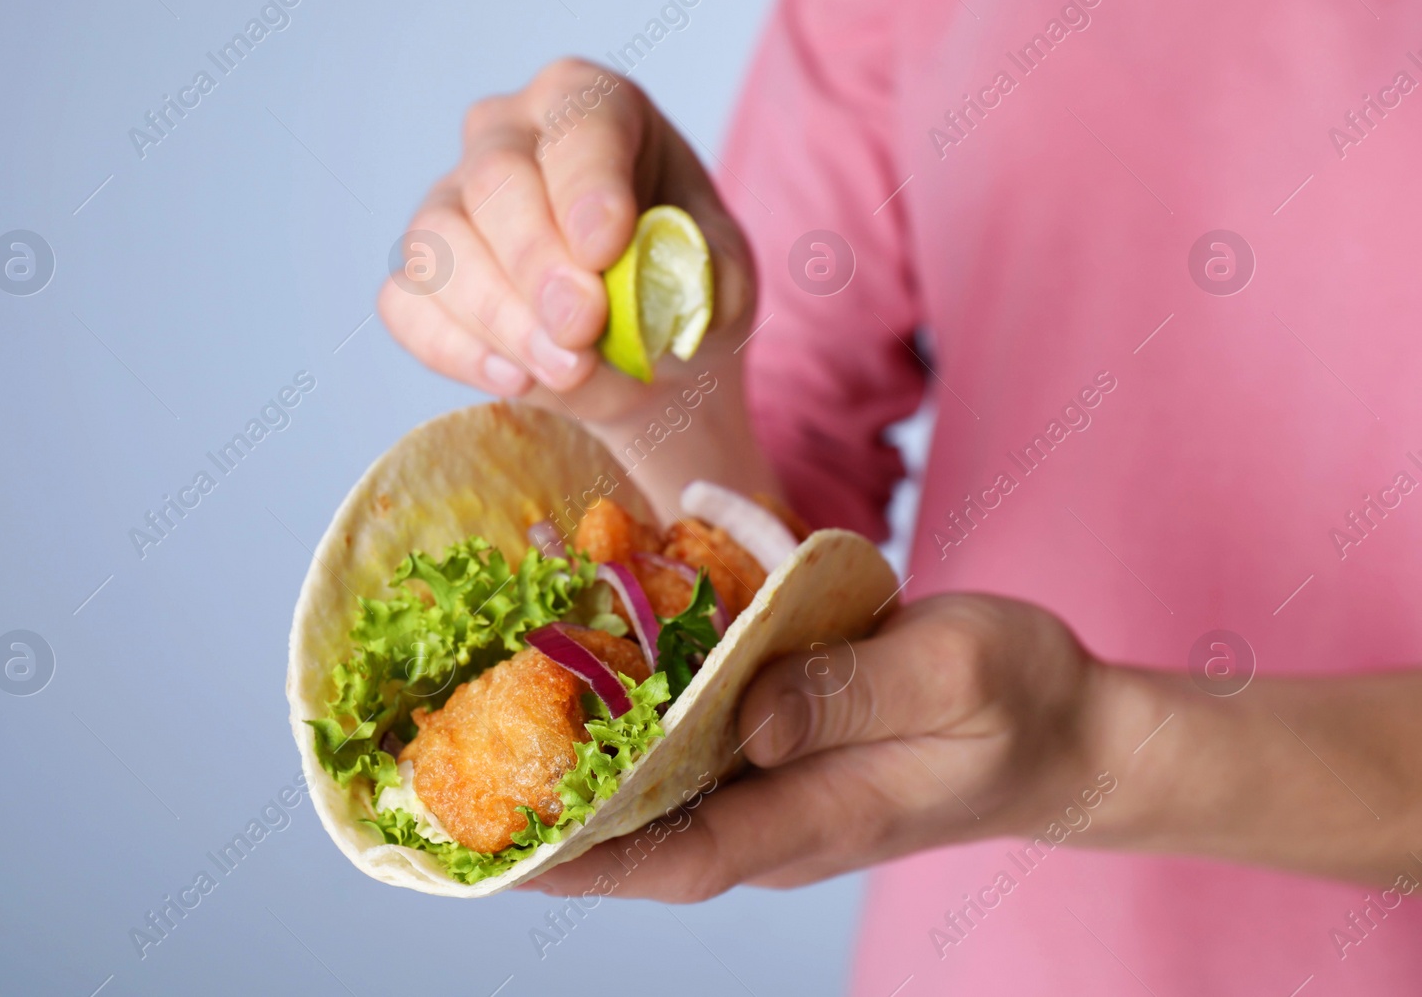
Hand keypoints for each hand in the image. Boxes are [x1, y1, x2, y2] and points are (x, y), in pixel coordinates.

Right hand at [378, 57, 754, 422]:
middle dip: (539, 263)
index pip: (578, 122)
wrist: (644, 357)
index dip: (586, 185)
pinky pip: (409, 305)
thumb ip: (707, 273)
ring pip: (440, 243)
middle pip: (497, 179)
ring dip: (502, 316)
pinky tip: (516, 377)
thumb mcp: (721, 276)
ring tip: (567, 368)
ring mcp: (451, 201)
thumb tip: (681, 286)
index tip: (605, 249)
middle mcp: (508, 133)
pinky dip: (458, 348)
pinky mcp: (420, 274)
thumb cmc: (678, 289)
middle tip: (583, 329)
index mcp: (590, 104)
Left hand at [529, 594, 1109, 901]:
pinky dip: (639, 716)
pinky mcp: (789, 748)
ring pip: (661, 789)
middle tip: (453, 776)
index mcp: (815, 815)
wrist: (1075, 734)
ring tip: (490, 719)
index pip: (672, 858)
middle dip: (551, 812)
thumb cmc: (1025, 703)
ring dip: (582, 763)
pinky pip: (696, 745)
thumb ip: (849, 691)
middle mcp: (780, 814)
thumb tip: (747, 713)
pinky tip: (591, 667)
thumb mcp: (953, 675)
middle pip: (644, 831)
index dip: (579, 860)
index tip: (493, 850)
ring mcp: (782, 786)